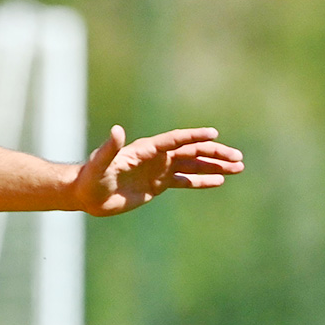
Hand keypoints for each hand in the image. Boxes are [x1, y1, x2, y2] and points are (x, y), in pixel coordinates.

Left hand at [75, 126, 243, 216]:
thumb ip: (109, 148)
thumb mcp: (99, 164)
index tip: (214, 134)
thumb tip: (117, 130)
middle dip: (215, 153)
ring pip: (193, 165)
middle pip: (191, 151)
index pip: (175, 140)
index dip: (194, 136)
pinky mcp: (158, 185)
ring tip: (238, 167)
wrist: (86, 195)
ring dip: (214, 165)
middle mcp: (156, 157)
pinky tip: (219, 180)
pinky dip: (201, 180)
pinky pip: (184, 180)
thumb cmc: (90, 178)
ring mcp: (159, 170)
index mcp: (146, 149)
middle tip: (238, 158)